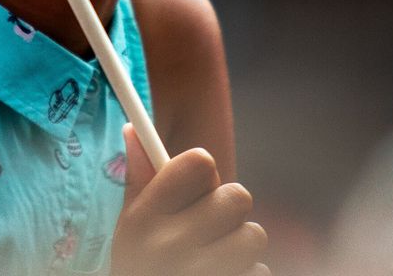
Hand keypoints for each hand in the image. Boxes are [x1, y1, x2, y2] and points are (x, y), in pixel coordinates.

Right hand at [111, 124, 269, 275]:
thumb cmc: (143, 268)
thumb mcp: (132, 231)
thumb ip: (140, 184)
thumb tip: (134, 131)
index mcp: (144, 219)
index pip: (199, 162)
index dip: (203, 174)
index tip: (196, 189)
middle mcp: (171, 246)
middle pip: (237, 196)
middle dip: (227, 214)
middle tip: (209, 231)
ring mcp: (202, 274)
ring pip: (254, 236)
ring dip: (239, 249)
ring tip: (214, 263)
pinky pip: (260, 272)